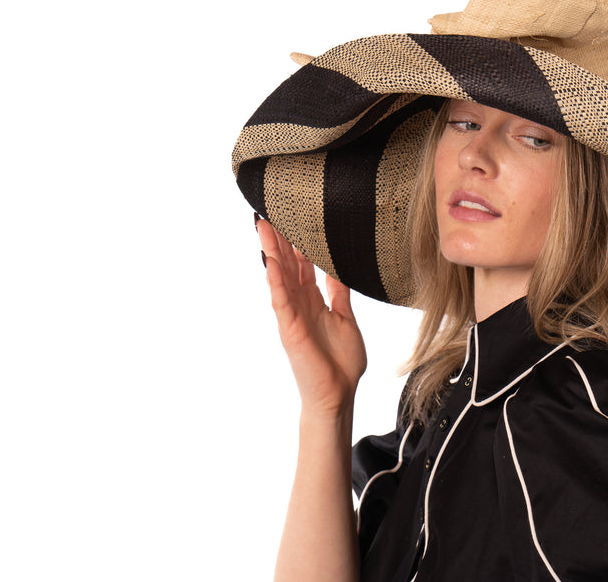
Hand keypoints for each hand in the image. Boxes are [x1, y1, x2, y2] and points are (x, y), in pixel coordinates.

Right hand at [257, 217, 366, 418]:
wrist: (339, 394)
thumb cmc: (341, 362)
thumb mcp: (345, 317)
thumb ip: (338, 293)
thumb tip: (338, 269)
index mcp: (314, 300)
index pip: (302, 264)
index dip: (297, 242)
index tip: (292, 219)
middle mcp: (300, 305)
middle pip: (287, 264)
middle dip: (279, 239)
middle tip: (269, 212)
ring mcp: (292, 316)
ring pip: (279, 277)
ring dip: (272, 252)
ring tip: (262, 227)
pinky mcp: (290, 330)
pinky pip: (281, 301)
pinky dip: (276, 282)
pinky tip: (271, 264)